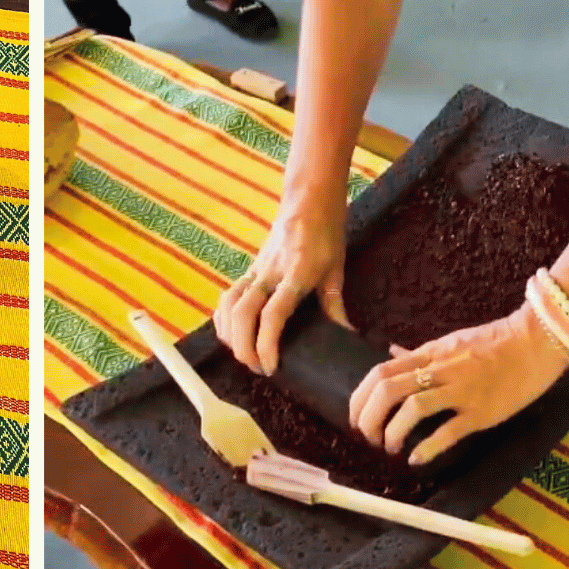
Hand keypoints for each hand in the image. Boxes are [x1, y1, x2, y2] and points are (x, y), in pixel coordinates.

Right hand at [214, 190, 347, 374]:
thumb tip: (345, 336)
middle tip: (258, 368)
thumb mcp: (335, 270)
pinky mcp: (249, 269)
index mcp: (296, 275)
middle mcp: (270, 273)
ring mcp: (255, 270)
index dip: (267, 343)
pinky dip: (223, 317)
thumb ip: (334, 305)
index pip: (273, 314)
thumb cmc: (326, 234)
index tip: (271, 366)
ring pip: (228, 304)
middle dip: (243, 347)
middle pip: (243, 313)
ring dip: (230, 335)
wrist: (307, 201)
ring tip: (244, 355)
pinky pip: (227, 296)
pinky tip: (230, 333)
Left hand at [348, 301, 568, 465]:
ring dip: (393, 432)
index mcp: (429, 354)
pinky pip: (449, 430)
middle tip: (369, 438)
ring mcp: (461, 390)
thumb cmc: (495, 342)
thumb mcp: (449, 342)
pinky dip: (428, 447)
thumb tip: (391, 354)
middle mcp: (439, 371)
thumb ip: (419, 353)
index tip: (355, 418)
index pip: (380, 372)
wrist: (537, 341)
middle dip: (369, 417)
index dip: (360, 398)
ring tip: (390, 448)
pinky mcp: (482, 411)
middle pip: (388, 390)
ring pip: (413, 408)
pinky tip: (416, 459)